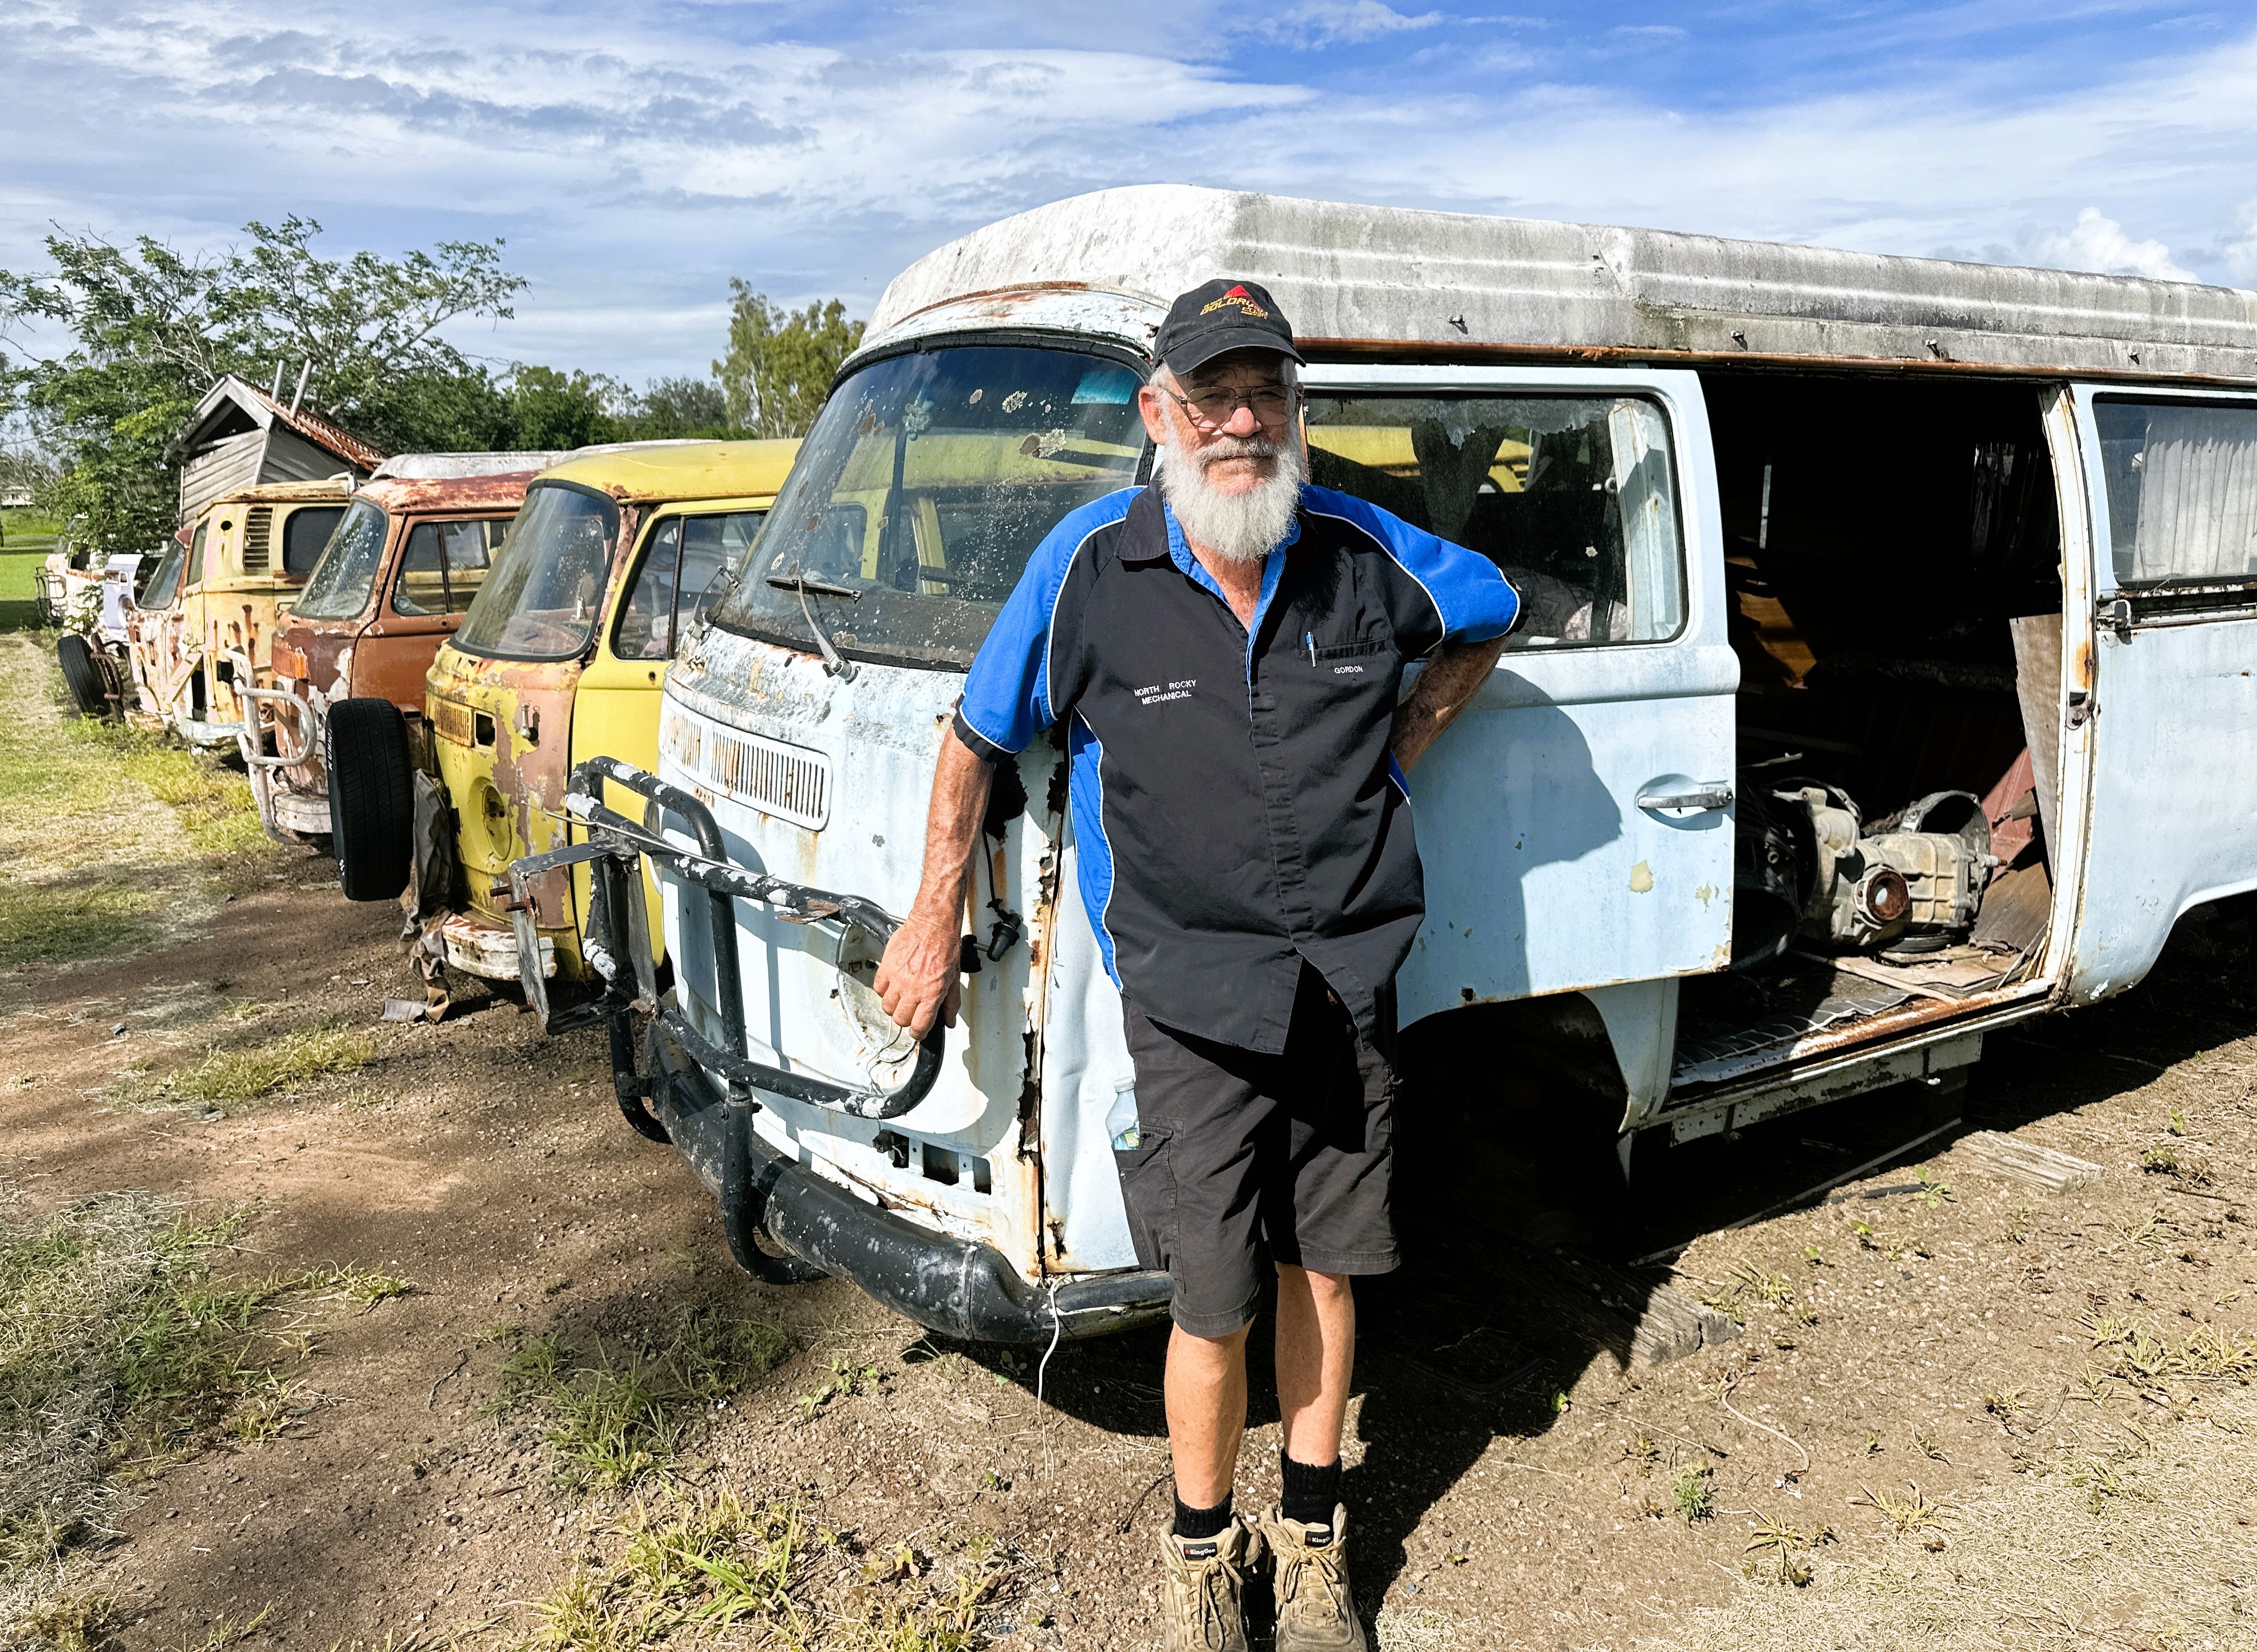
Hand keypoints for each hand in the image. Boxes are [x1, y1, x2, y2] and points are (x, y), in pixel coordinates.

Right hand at [872, 910, 963, 1036]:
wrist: (932, 925)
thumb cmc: (945, 947)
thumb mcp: (954, 979)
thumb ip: (951, 1003)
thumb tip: (949, 1021)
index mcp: (932, 994)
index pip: (919, 1026)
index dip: (919, 1033)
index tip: (919, 1031)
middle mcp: (913, 989)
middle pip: (901, 1020)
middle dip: (907, 1019)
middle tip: (912, 1011)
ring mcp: (897, 979)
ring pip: (887, 1007)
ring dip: (894, 1006)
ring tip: (902, 998)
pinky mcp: (886, 968)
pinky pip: (878, 989)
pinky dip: (883, 991)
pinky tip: (893, 985)